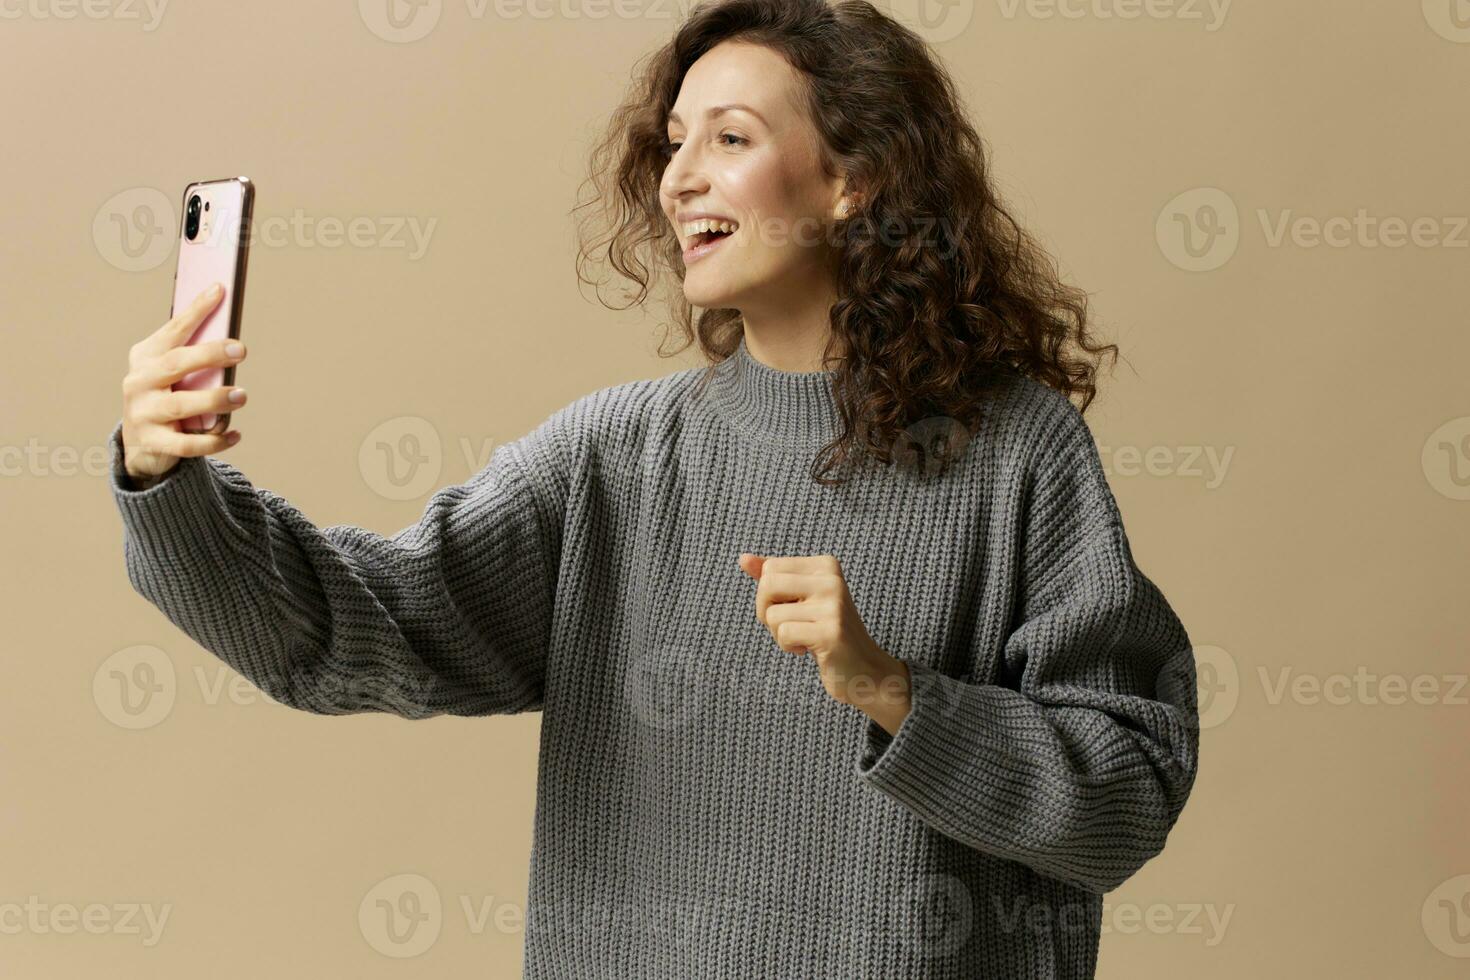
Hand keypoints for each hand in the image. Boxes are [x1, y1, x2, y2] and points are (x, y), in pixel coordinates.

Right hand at [119, 282, 247, 482]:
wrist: (141, 444)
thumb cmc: (166, 396)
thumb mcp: (172, 372)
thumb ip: (194, 355)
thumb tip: (232, 337)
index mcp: (145, 357)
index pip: (174, 329)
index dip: (197, 310)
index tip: (220, 290)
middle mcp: (139, 381)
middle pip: (176, 363)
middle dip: (210, 354)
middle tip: (241, 349)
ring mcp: (143, 413)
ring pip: (181, 405)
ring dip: (214, 399)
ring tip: (241, 395)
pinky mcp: (153, 442)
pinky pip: (187, 444)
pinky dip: (215, 440)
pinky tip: (235, 433)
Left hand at [738, 552, 911, 733]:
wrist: (864, 669)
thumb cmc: (826, 632)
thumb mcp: (800, 599)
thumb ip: (774, 577)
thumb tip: (743, 558)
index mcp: (826, 565)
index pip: (770, 568)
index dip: (769, 594)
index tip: (793, 608)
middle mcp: (832, 579)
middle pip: (767, 585)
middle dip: (767, 611)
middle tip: (791, 625)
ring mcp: (833, 605)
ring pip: (772, 614)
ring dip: (780, 634)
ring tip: (805, 638)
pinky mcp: (830, 631)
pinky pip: (784, 633)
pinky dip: (789, 646)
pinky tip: (811, 649)